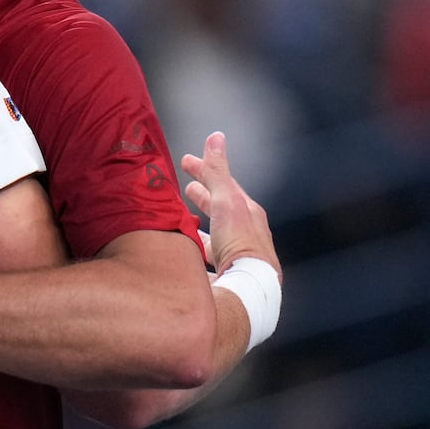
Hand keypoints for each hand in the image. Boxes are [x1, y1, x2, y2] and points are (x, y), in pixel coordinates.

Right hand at [180, 131, 279, 282]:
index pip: (223, 184)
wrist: (248, 290)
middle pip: (221, 210)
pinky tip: (185, 254)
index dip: (204, 171)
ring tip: (181, 220)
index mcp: (247, 213)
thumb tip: (216, 138)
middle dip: (204, 197)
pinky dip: (195, 250)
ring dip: (198, 226)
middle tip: (186, 187)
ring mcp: (236, 256)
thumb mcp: (226, 201)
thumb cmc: (240, 244)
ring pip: (214, 235)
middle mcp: (245, 234)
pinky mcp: (226, 276)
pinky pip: (207, 258)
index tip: (186, 160)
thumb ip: (218, 172)